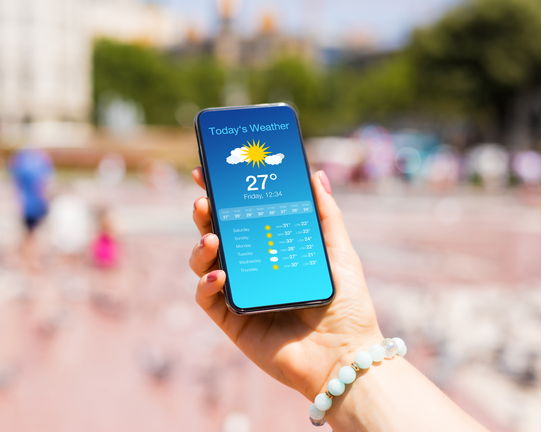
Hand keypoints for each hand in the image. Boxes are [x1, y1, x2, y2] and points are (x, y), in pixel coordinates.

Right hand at [189, 168, 382, 400]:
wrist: (345, 356)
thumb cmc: (348, 307)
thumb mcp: (339, 253)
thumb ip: (326, 215)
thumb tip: (315, 174)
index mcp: (272, 251)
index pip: (241, 217)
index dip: (222, 196)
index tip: (208, 174)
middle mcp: (252, 270)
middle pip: (217, 235)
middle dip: (205, 215)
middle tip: (204, 201)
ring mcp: (239, 295)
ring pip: (204, 264)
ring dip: (200, 247)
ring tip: (211, 237)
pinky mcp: (232, 321)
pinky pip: (207, 299)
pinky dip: (206, 284)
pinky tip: (220, 276)